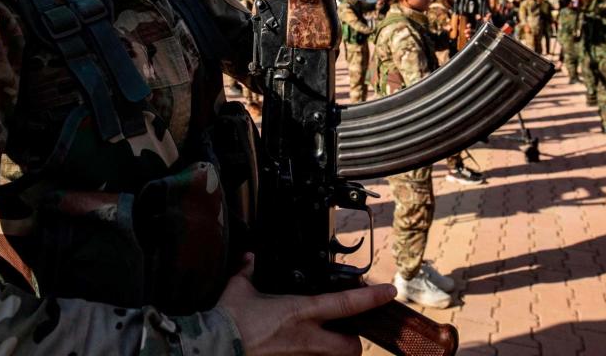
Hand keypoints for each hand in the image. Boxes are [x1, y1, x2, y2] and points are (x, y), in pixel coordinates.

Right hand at [217, 254, 395, 355]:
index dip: (372, 298)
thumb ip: (250, 271)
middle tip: (347, 330)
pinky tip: (296, 348)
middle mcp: (307, 338)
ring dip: (333, 351)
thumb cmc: (229, 319)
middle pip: (351, 346)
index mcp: (300, 311)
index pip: (346, 304)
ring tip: (323, 341)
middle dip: (354, 340)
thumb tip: (250, 259)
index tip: (390, 291)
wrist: (215, 347)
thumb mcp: (240, 287)